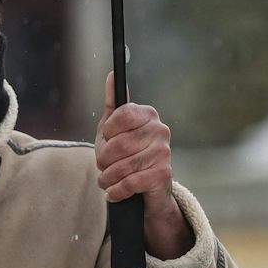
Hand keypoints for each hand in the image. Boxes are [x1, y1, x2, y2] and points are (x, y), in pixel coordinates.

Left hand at [97, 73, 192, 259]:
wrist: (146, 190)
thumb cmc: (127, 155)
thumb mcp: (113, 129)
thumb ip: (112, 103)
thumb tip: (112, 75)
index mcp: (148, 114)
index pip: (121, 115)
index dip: (107, 132)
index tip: (107, 139)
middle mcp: (160, 130)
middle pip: (118, 144)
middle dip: (103, 159)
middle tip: (104, 166)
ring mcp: (164, 152)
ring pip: (122, 165)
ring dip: (107, 178)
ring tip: (107, 181)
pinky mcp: (164, 174)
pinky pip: (130, 182)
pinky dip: (116, 191)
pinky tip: (114, 192)